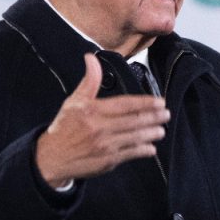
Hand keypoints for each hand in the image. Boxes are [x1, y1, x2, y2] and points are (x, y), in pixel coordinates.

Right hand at [35, 53, 169, 187]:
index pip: (125, 104)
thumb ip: (89, 81)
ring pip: (135, 138)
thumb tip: (91, 58)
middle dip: (153, 118)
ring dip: (151, 134)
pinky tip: (151, 148)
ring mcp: (105, 146)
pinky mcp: (108, 161)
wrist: (52, 158)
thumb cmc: (64, 128)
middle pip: (134, 121)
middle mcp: (100, 128)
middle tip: (166, 114)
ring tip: (161, 130)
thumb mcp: (74, 101)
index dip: (145, 103)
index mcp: (93, 111)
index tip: (159, 102)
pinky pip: (130, 154)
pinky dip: (143, 150)